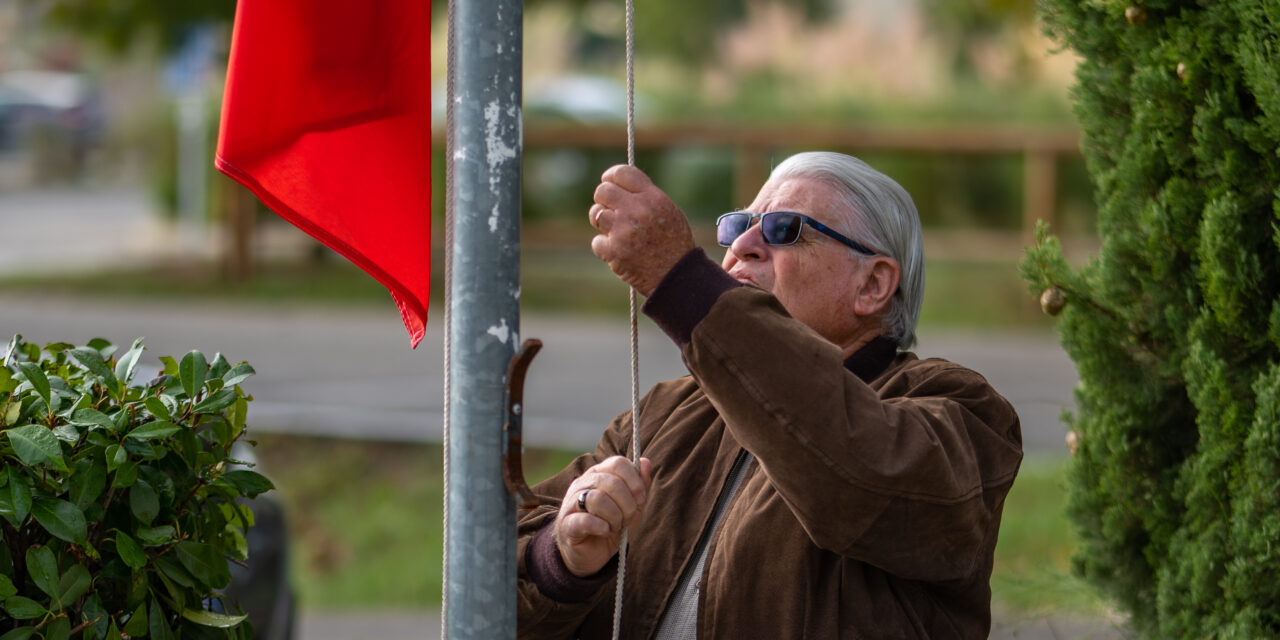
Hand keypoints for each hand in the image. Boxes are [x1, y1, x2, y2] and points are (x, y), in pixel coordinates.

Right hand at [554, 455, 653, 576]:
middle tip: (627, 518)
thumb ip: (639, 484)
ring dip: (614, 516)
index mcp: (599, 474)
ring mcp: (572, 502)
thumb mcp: (632, 506)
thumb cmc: (612, 525)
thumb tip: (645, 462)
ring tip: (615, 526)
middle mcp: (583, 483)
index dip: (634, 481)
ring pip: (597, 498)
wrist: (591, 554)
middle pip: (611, 482)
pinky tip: (605, 531)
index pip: (617, 463)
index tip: (640, 499)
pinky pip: (586, 520)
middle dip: (627, 504)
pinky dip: (602, 527)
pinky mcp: (566, 524)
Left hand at [589, 165, 695, 295]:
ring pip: (596, 214)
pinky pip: (597, 241)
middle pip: (603, 191)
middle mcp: (637, 210)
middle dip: (603, 199)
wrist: (678, 278)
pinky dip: (605, 247)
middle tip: (610, 210)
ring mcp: (623, 231)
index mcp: (653, 198)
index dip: (611, 176)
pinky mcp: (614, 251)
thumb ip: (646, 197)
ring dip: (601, 222)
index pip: (622, 173)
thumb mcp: (670, 212)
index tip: (608, 182)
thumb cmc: (675, 245)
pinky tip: (619, 252)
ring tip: (615, 231)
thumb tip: (619, 185)